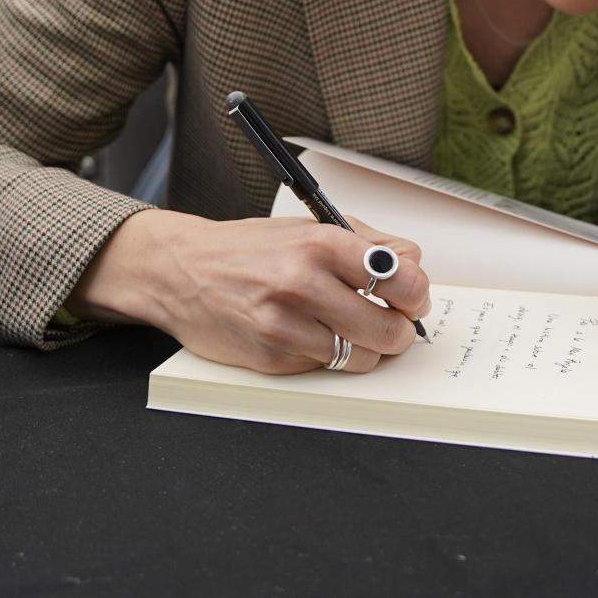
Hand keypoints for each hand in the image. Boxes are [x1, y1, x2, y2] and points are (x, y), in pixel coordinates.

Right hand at [65, 209, 429, 374]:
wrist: (181, 271)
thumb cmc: (249, 249)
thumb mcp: (309, 228)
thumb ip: (367, 243)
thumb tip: (414, 265)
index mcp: (320, 243)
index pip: (401, 277)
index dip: (416, 293)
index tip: (413, 297)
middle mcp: (302, 283)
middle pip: (389, 327)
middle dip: (399, 330)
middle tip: (394, 323)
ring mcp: (284, 325)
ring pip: (362, 357)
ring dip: (367, 349)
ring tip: (352, 331)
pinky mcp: (271, 358)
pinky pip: (325, 368)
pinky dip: (328, 357)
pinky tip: (312, 336)